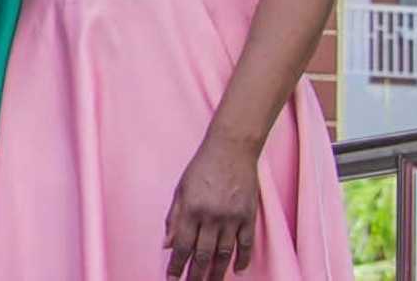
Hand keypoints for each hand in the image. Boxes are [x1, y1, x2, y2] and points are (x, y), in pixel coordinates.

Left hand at [164, 136, 258, 279]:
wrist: (232, 148)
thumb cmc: (203, 165)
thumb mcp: (181, 187)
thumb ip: (174, 216)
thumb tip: (167, 244)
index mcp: (191, 208)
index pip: (182, 246)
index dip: (176, 266)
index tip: (171, 279)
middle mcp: (211, 216)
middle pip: (202, 255)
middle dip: (195, 276)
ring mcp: (232, 217)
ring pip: (223, 254)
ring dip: (216, 273)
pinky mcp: (248, 216)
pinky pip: (245, 244)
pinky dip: (242, 260)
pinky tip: (236, 270)